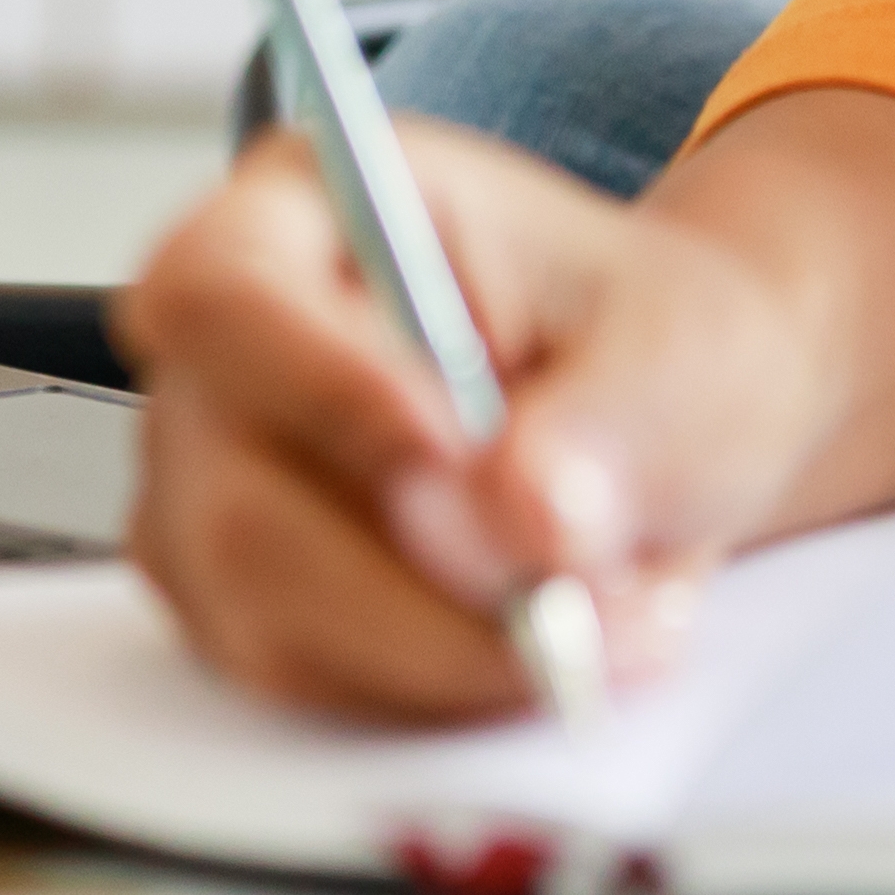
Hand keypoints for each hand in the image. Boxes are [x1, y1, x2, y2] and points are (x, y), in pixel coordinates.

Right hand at [110, 121, 850, 724]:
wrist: (661, 430)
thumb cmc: (649, 346)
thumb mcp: (681, 346)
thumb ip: (609, 422)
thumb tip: (523, 519)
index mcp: (310, 208)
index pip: (226, 292)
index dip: (321, 384)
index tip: (453, 452)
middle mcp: (231, 349)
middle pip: (235, 496)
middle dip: (428, 582)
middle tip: (590, 601)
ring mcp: (213, 481)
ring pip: (268, 612)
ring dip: (452, 649)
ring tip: (605, 618)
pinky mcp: (238, 596)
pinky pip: (302, 678)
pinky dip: (434, 685)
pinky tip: (537, 638)